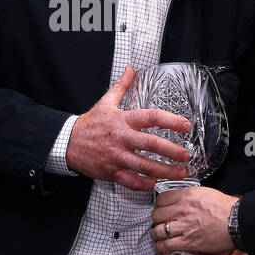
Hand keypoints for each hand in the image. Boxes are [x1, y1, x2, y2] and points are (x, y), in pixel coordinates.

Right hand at [65, 66, 191, 191]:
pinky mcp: (110, 172)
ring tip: (180, 173)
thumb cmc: (90, 124)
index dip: (171, 120)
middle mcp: (121, 138)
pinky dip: (144, 184)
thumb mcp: (105, 102)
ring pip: (144, 166)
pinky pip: (131, 181)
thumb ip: (122, 86)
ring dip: (165, 171)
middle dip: (172, 151)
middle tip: (187, 155)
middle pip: (151, 144)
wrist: (67, 142)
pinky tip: (155, 182)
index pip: (151, 117)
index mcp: (123, 120)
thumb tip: (131, 69)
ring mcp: (116, 156)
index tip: (186, 125)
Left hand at [152, 186, 234, 254]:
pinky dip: (162, 247)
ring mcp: (184, 226)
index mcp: (187, 195)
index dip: (159, 206)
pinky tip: (164, 246)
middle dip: (157, 220)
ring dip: (157, 235)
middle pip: (157, 214)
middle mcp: (182, 209)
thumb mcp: (205, 193)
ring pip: (158, 231)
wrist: (238, 221)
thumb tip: (179, 198)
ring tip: (160, 236)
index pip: (161, 199)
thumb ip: (189, 195)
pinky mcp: (188, 241)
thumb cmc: (227, 208)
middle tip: (161, 223)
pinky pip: (166, 245)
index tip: (161, 210)